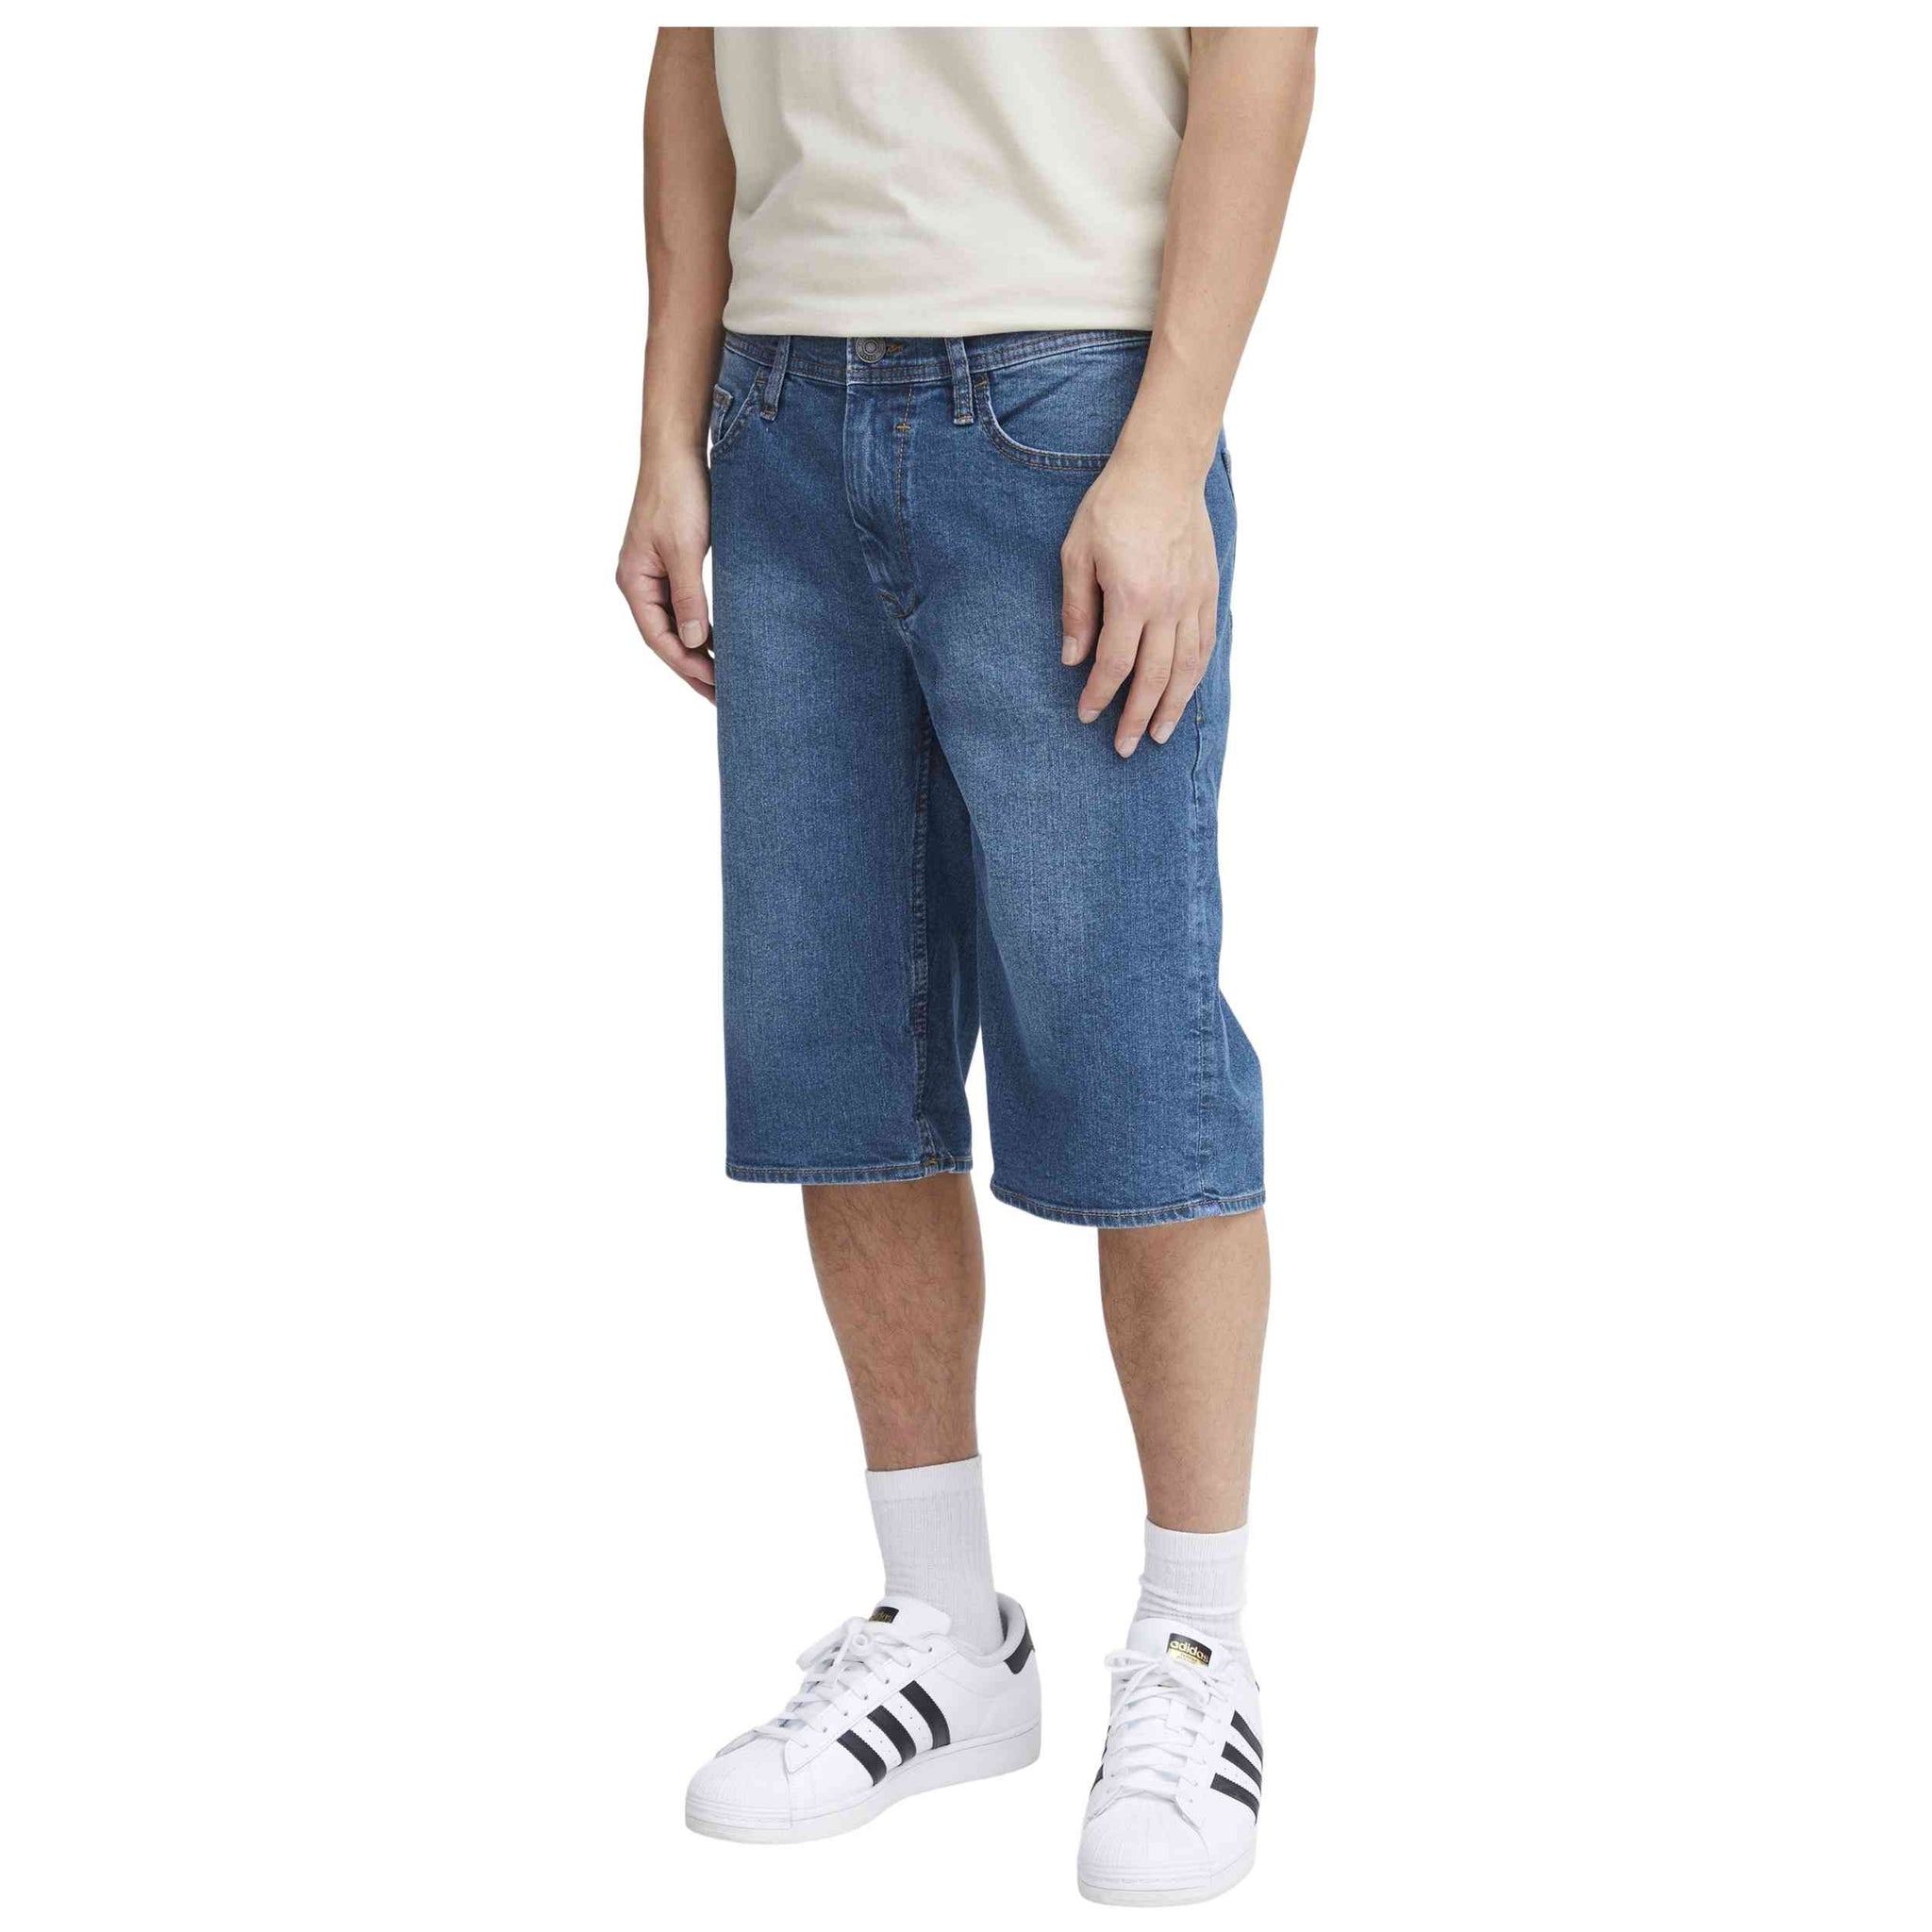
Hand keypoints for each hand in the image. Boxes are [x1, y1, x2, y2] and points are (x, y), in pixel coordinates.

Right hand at [616, 450, 714, 700]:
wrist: (678, 450)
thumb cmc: (678, 493)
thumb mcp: (686, 549)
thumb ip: (690, 597)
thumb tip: (695, 643)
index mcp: (635, 581)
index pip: (658, 638)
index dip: (686, 666)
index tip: (715, 688)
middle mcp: (641, 582)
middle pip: (665, 638)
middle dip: (692, 668)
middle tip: (722, 699)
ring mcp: (655, 573)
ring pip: (676, 625)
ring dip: (698, 651)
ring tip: (725, 680)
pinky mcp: (673, 563)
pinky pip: (686, 607)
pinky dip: (702, 628)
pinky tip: (722, 643)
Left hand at [1060, 453, 1220, 756]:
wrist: (1164, 470)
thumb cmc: (1113, 507)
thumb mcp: (1077, 553)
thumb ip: (1077, 609)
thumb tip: (1073, 659)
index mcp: (1132, 597)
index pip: (1115, 664)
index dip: (1100, 696)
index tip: (1087, 716)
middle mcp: (1168, 605)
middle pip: (1154, 678)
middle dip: (1137, 718)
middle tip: (1124, 747)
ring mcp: (1193, 600)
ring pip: (1186, 669)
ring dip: (1173, 707)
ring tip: (1161, 736)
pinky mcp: (1208, 590)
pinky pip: (1205, 644)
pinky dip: (1195, 675)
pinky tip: (1185, 693)